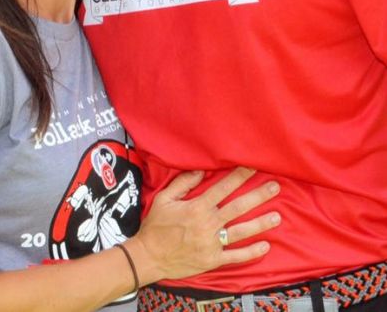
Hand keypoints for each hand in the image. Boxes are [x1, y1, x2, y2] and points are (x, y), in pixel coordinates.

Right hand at [128, 166, 279, 282]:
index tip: (253, 166)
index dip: (239, 175)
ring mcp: (212, 243)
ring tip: (277, 216)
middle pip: (239, 207)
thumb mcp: (164, 198)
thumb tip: (200, 170)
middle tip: (275, 187)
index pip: (223, 187)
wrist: (149, 256)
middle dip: (258, 196)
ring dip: (261, 223)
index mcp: (198, 207)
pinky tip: (265, 246)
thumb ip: (183, 183)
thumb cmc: (156, 226)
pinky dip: (251, 252)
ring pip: (242, 231)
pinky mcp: (213, 260)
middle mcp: (208, 224)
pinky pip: (235, 256)